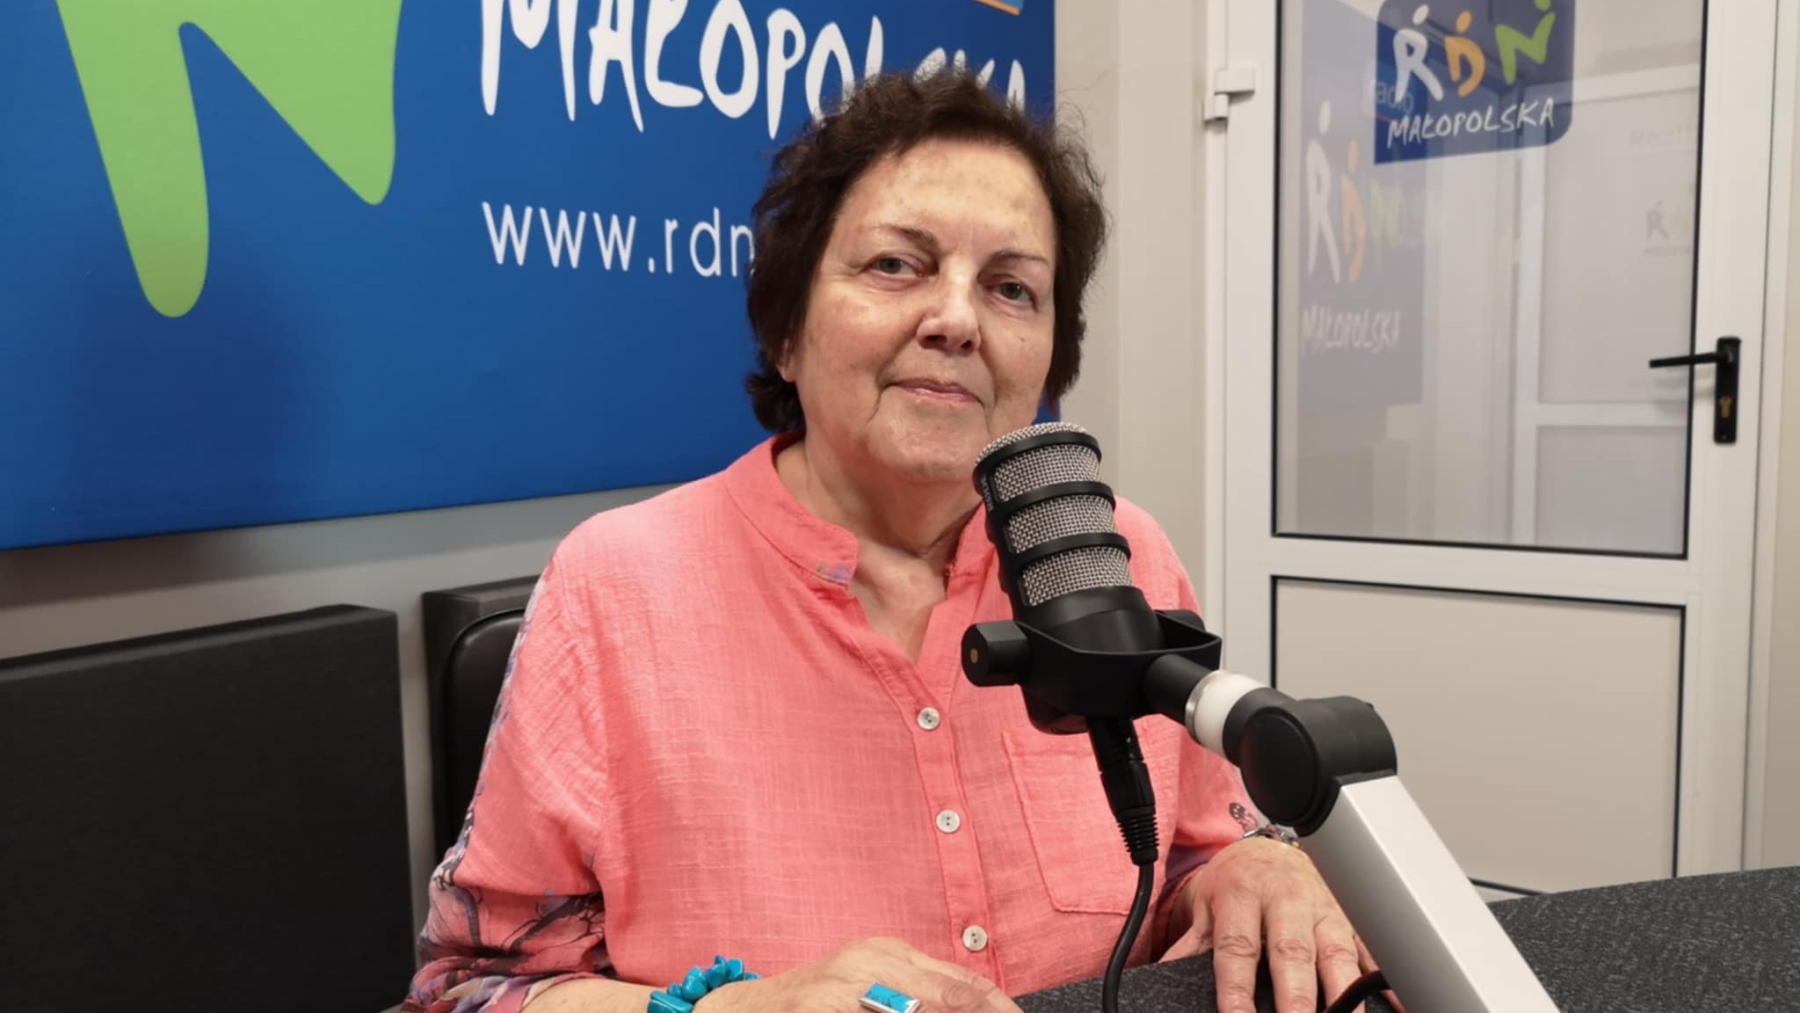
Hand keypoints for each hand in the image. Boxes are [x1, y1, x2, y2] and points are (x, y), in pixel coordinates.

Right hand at [702, 937, 1023, 1012]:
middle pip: (952, 996)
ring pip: (923, 1006)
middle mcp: (871, 961)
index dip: (999, 1007)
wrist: (738, 1012)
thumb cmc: (810, 1005)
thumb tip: (980, 1005)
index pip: (965, 983)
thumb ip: (917, 996)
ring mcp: (844, 985)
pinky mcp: (821, 1005)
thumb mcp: (868, 990)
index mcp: (889, 954)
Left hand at [1161, 838, 1398, 1012]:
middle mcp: (1287, 901)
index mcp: (1243, 895)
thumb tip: (1157, 978)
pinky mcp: (1353, 920)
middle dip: (1297, 999)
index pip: (1238, 948)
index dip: (1237, 990)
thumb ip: (1188, 948)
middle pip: (1293, 954)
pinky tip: (1397, 1006)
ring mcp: (1325, 910)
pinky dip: (1385, 982)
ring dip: (1344, 996)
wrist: (1267, 849)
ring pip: (1339, 955)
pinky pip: (1373, 952)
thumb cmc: (1235, 885)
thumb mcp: (1204, 909)